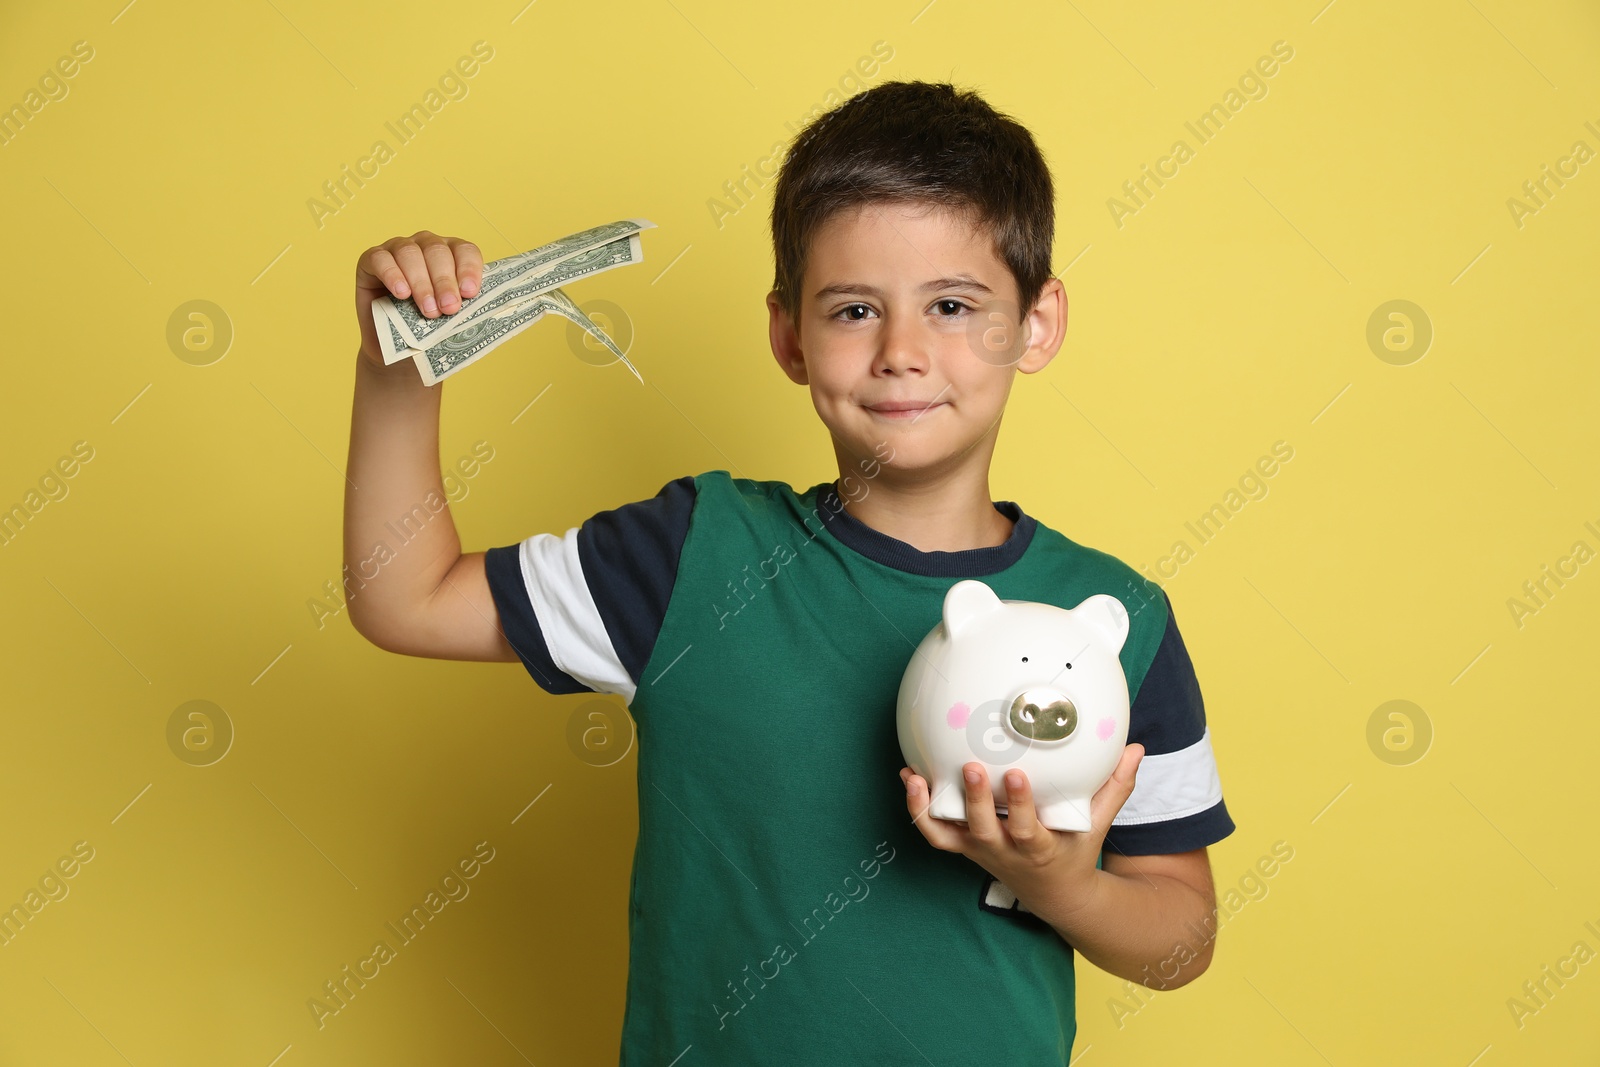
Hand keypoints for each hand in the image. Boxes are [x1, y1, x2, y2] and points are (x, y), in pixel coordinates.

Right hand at [355, 231, 483, 367]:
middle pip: (437, 251)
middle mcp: (425, 246)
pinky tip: (402, 293)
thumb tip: (484, 313)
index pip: (464, 250)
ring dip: (421, 282)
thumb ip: (464, 311)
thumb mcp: (451, 322)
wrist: (393, 349)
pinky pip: (380, 259)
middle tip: (449, 308)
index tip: (470, 293)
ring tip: (428, 310)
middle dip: (445, 281)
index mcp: (452, 255)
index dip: (468, 269)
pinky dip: (392, 274)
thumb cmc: (428, 331)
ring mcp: (397, 249)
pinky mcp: (371, 260)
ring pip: (410, 253)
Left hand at [900, 744, 1144, 916]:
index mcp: (1039, 849)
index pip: (1027, 831)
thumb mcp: (1098, 824)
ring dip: (929, 807)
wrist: (1054, 895)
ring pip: (948, 836)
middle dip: (975, 801)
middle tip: (970, 766)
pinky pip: (934, 833)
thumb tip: (1136, 748)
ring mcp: (979, 851)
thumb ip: (1115, 787)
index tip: (1015, 775)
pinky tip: (910, 776)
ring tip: (916, 775)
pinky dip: (918, 808)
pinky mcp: (963, 847)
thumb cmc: (1075, 851)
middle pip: (983, 832)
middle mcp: (1004, 852)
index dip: (1019, 806)